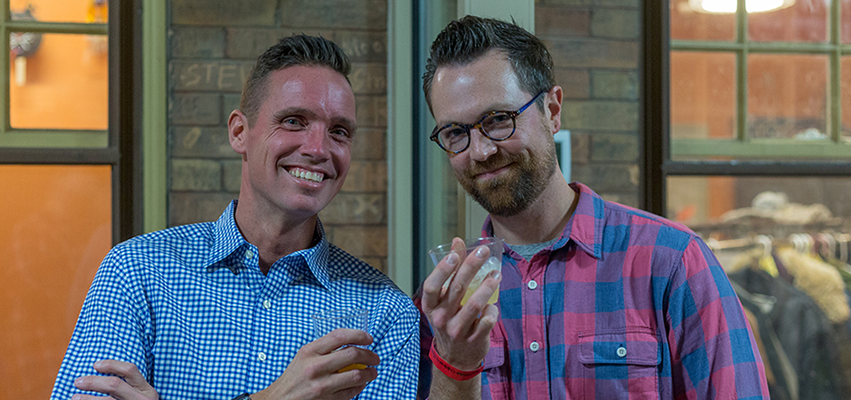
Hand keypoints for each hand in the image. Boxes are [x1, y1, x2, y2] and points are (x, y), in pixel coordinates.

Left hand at [72, 359, 158, 399]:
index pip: (130, 370)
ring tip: (75, 397)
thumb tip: (102, 374)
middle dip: (93, 381)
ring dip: (87, 398)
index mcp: (148, 391)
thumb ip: (130, 387)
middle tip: (78, 382)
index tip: (95, 365)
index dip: (111, 365)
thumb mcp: (142, 397)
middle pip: (114, 385)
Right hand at [253, 328, 379, 399]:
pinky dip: (360, 387)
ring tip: (373, 372)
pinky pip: (351, 392)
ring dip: (370, 373)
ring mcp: (321, 385)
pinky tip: (361, 384)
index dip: (359, 335)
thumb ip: (324, 349)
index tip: (368, 339)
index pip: (339, 336)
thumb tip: (353, 343)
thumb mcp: (304, 357)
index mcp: (309, 351)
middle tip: (375, 358)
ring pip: (356, 375)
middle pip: (352, 354)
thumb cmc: (294, 378)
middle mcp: (314, 367)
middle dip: (370, 355)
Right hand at [422, 237, 500, 370]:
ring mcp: (457, 330)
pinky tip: (493, 305)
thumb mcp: (443, 299)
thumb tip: (457, 241)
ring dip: (488, 286)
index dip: (442, 270)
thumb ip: (450, 271)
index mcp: (430, 306)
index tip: (455, 254)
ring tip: (497, 274)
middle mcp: (441, 318)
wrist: (455, 357)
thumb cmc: (449, 320)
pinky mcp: (473, 340)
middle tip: (484, 251)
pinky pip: (486, 320)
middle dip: (472, 266)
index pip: (432, 286)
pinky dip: (492, 310)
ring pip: (475, 304)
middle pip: (457, 289)